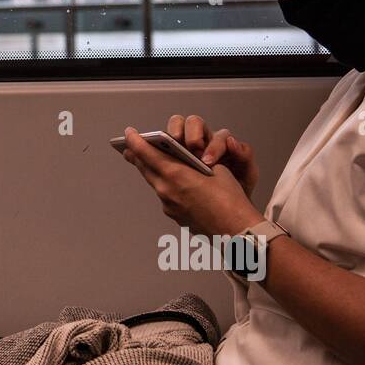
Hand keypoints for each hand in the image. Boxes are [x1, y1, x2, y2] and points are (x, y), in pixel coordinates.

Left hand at [120, 127, 260, 236]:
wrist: (236, 230)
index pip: (148, 154)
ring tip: (146, 162)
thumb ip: (195, 162)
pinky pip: (164, 196)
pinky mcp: (174, 215)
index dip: (136, 141)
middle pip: (145, 168)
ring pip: (154, 182)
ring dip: (150, 171)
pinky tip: (169, 183)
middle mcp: (167, 190)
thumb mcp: (216, 170)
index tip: (129, 133)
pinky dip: (164, 185)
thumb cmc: (230, 198)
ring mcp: (168, 205)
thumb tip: (185, 161)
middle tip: (129, 148)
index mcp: (176, 175)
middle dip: (137, 156)